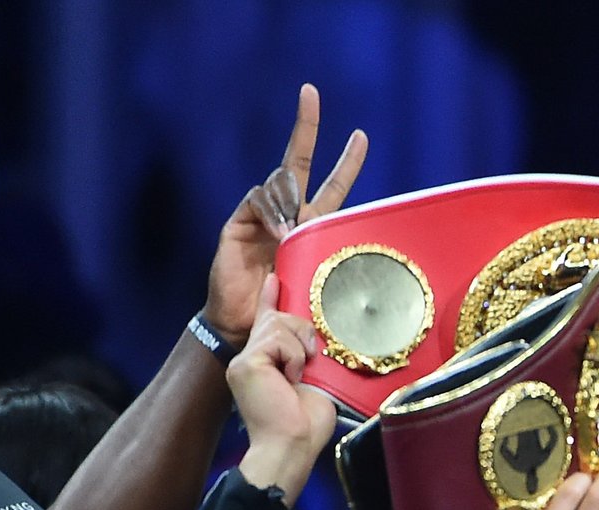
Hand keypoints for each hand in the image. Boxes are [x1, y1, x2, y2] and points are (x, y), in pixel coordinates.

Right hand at [205, 83, 367, 345]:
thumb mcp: (317, 284)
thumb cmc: (287, 311)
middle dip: (307, 128)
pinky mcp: (237, 224)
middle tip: (311, 92)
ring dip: (290, 200)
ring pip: (278, 184)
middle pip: (299, 163)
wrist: (248, 328)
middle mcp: (287, 214)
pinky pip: (256, 201)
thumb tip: (312, 231)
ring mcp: (260, 216)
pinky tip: (277, 229)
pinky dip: (270, 211)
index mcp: (312, 227)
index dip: (346, 162)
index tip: (362, 135)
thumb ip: (322, 257)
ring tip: (290, 234)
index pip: (330, 186)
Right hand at [230, 274, 334, 495]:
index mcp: (262, 364)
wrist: (291, 446)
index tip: (274, 279)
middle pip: (278, 319)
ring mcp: (243, 360)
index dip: (270, 299)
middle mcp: (248, 359)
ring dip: (298, 350)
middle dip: (301, 335)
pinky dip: (293, 358)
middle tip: (310, 362)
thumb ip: (306, 357)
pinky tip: (290, 379)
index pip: (265, 322)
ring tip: (298, 376)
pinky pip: (278, 340)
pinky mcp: (246, 362)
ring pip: (278, 325)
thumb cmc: (305, 424)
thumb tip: (316, 341)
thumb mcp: (312, 381)